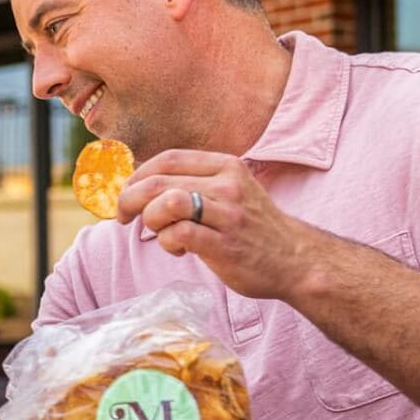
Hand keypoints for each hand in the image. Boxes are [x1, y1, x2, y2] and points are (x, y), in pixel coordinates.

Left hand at [114, 149, 334, 299]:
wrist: (297, 260)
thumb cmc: (252, 228)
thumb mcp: (230, 190)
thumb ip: (194, 183)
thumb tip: (141, 184)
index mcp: (225, 166)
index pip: (167, 159)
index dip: (137, 176)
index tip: (127, 194)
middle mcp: (227, 185)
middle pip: (158, 181)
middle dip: (129, 199)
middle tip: (123, 217)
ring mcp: (228, 214)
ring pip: (166, 202)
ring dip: (150, 219)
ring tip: (157, 232)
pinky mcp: (225, 244)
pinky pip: (179, 233)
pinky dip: (167, 242)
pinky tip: (178, 249)